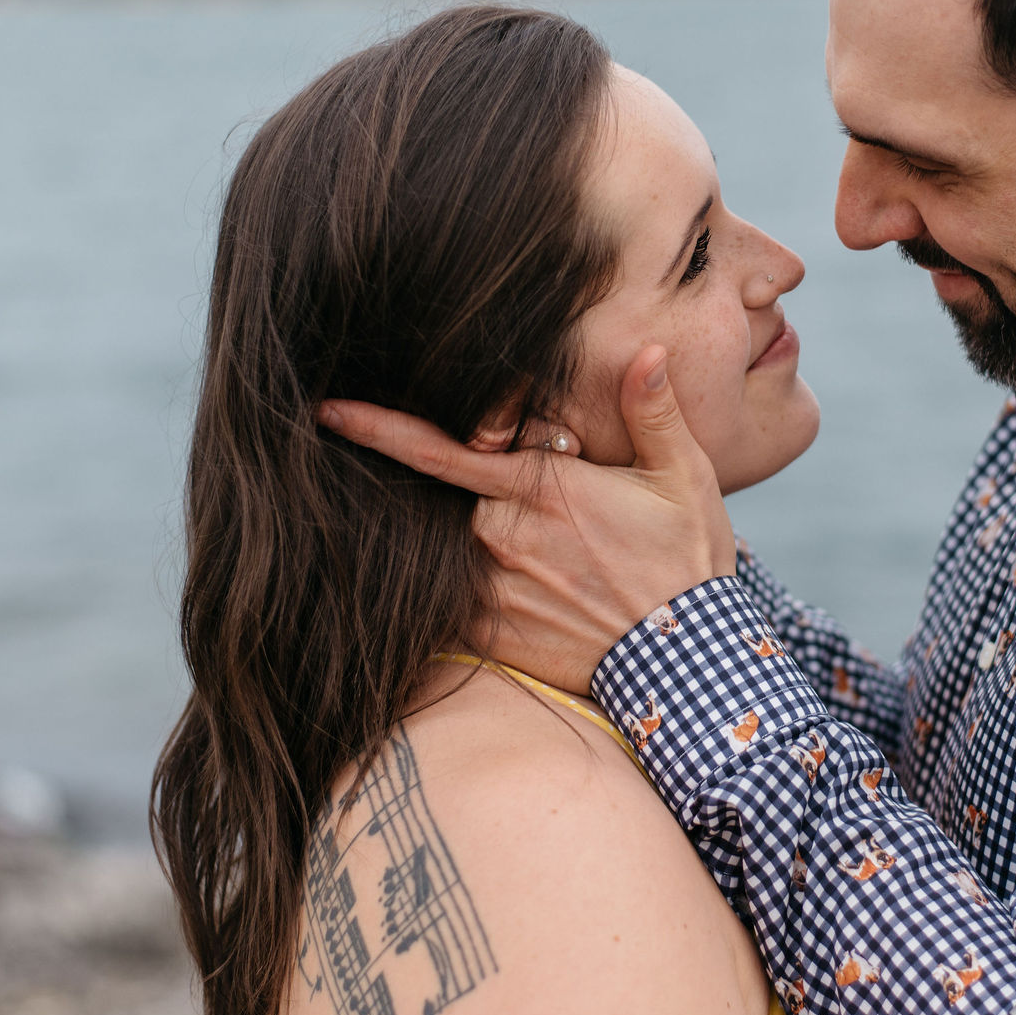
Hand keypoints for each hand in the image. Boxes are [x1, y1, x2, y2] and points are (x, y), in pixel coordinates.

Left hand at [317, 345, 736, 694]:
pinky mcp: (490, 635)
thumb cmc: (687, 563)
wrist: (687, 662)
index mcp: (536, 486)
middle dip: (468, 494)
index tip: (328, 409)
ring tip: (541, 560)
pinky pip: (453, 603)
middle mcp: (499, 534)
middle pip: (447, 498)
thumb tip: (649, 352)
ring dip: (471, 545)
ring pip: (450, 549)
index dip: (376, 427)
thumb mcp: (683, 477)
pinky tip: (524, 598)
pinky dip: (464, 592)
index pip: (437, 448)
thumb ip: (652, 411)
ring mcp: (489, 588)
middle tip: (540, 515)